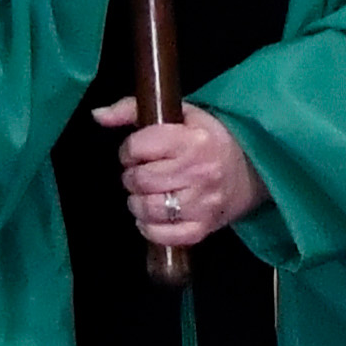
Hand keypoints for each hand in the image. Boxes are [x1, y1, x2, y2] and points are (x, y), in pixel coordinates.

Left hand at [97, 100, 265, 253]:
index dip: (130, 149)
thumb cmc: (206, 138)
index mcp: (193, 140)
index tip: (137, 151)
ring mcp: (201, 204)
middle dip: (132, 176)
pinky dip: (149, 227)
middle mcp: (199, 173)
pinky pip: (161, 235)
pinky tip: (153, 215)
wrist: (248, 169)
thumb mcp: (179, 114)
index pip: (139, 146)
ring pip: (147, 209)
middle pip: (140, 180)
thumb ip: (133, 110)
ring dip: (137, 202)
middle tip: (141, 172)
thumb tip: (97, 115)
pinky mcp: (201, 229)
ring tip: (147, 193)